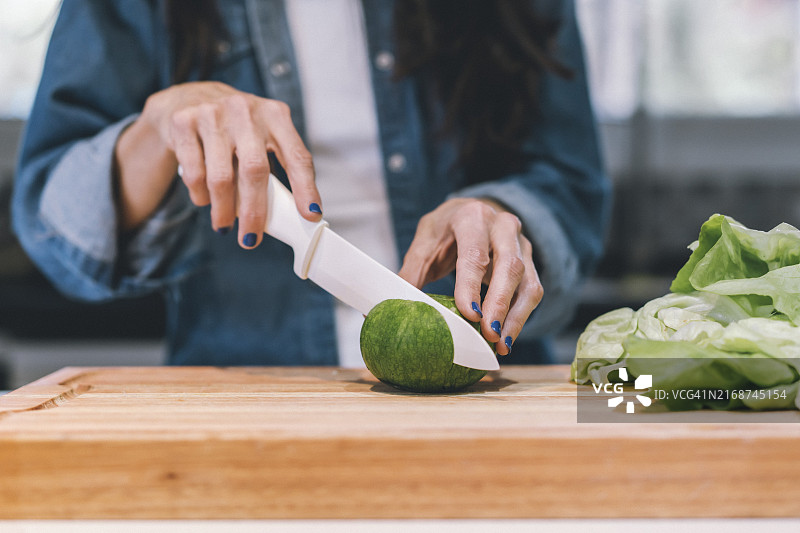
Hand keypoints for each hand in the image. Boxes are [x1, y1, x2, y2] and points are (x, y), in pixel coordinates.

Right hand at [131, 81, 320, 246]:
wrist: (188, 97)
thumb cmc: (236, 127)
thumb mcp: (262, 134)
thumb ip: (276, 163)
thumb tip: (290, 212)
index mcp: (275, 116)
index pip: (297, 156)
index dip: (306, 188)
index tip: (311, 215)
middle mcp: (246, 111)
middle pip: (255, 171)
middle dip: (254, 212)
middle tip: (251, 240)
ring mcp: (213, 114)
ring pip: (220, 178)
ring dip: (223, 210)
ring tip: (224, 225)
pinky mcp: (184, 123)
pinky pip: (194, 174)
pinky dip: (201, 196)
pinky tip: (205, 200)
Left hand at [398, 198, 542, 354]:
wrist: (474, 211)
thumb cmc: (445, 231)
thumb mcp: (424, 244)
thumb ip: (410, 274)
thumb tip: (385, 308)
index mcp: (472, 217)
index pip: (474, 253)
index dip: (472, 284)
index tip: (469, 314)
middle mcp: (503, 226)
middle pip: (509, 266)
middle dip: (499, 303)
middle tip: (488, 334)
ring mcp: (521, 244)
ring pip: (527, 282)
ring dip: (515, 317)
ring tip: (500, 345)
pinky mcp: (530, 263)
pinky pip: (532, 292)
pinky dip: (521, 317)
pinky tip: (506, 339)